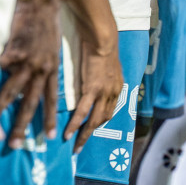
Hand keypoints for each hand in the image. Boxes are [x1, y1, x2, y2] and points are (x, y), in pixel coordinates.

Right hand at [0, 0, 61, 149]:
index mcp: (52, 69)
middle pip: (30, 104)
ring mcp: (27, 62)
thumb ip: (39, 68)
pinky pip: (1, 67)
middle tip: (14, 145)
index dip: (49, 118)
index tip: (50, 136)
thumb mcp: (48, 48)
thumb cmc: (43, 24)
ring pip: (11, 92)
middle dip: (21, 126)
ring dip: (0, 109)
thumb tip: (24, 89)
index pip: (50, 100)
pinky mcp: (13, 53)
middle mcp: (41, 69)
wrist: (40, 1)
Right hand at [64, 31, 122, 152]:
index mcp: (118, 86)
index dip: (101, 121)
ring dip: (84, 135)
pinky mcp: (92, 90)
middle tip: (82, 144)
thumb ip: (103, 74)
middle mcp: (113, 93)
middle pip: (104, 119)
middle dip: (92, 132)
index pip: (110, 110)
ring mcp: (104, 93)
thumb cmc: (102, 45)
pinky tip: (68, 133)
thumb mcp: (107, 63)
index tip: (92, 128)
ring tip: (75, 146)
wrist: (103, 38)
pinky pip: (82, 111)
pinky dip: (75, 124)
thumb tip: (95, 77)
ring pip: (94, 120)